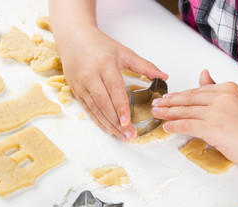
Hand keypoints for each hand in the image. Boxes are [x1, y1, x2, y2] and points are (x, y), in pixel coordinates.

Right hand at [59, 27, 167, 141]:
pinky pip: (87, 109)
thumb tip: (164, 75)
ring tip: (121, 136)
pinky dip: (98, 120)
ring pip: (95, 109)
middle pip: (104, 103)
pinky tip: (108, 129)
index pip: (114, 90)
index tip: (128, 122)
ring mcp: (81, 84)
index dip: (121, 108)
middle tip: (129, 135)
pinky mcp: (75, 90)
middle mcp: (90, 75)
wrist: (74, 39)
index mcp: (105, 64)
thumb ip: (145, 65)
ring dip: (108, 125)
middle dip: (117, 122)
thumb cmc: (100, 45)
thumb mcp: (124, 52)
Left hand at [151, 70, 237, 169]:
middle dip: (168, 103)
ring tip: (156, 114)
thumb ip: (216, 88)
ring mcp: (218, 112)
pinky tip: (166, 127)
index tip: (166, 98)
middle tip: (155, 105)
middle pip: (188, 99)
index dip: (178, 95)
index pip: (196, 91)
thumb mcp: (235, 102)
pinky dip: (175, 126)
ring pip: (185, 111)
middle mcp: (222, 97)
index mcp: (227, 88)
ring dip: (167, 113)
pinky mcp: (214, 128)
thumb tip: (203, 73)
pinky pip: (188, 125)